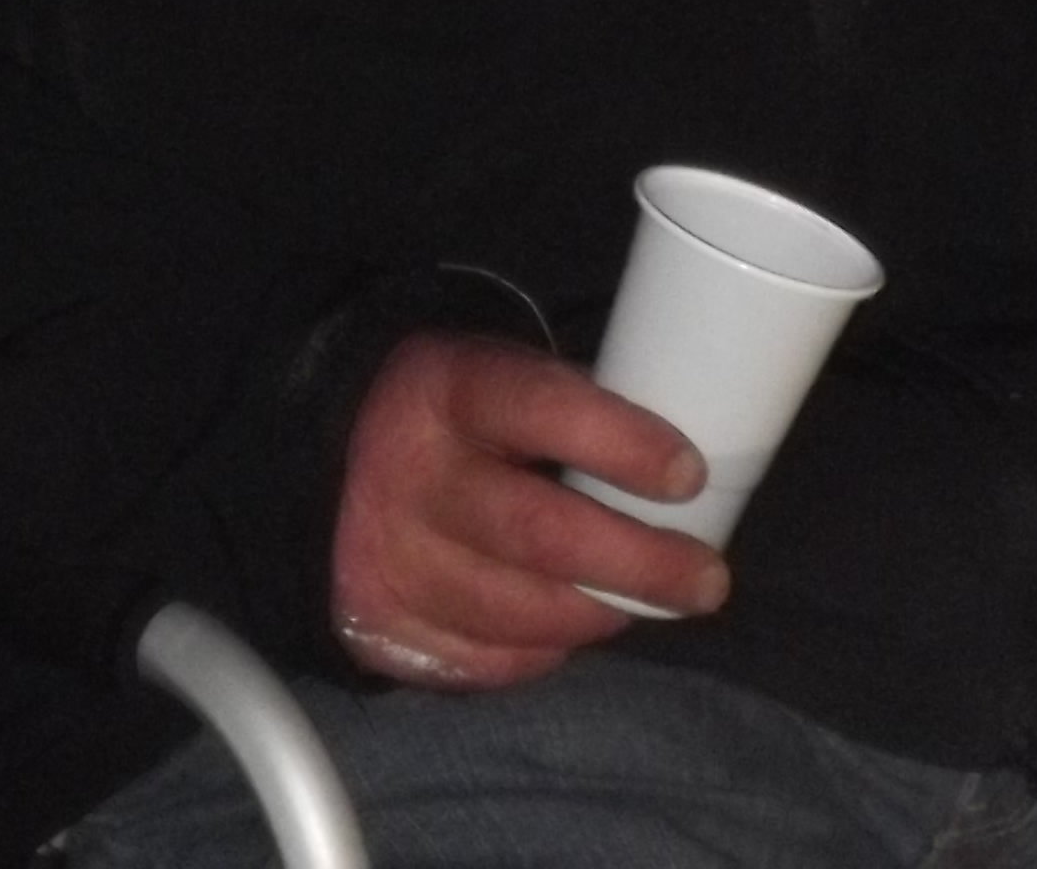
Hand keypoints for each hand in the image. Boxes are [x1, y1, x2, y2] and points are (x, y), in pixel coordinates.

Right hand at [330, 330, 729, 687]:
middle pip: (540, 535)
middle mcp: (411, 475)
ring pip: (522, 613)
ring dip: (600, 613)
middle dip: (639, 564)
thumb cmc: (454, 415)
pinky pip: (490, 660)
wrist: (331, 459)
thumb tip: (675, 470)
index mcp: (447, 389)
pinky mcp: (381, 629)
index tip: (688, 475)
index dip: (622, 444)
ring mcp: (390, 560)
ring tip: (644, 602)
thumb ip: (570, 410)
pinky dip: (545, 647)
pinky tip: (569, 621)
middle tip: (706, 579)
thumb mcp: (497, 375)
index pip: (542, 409)